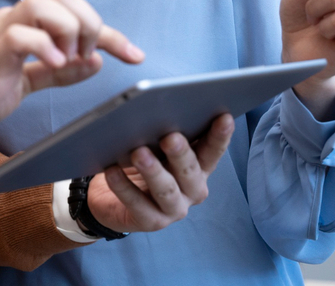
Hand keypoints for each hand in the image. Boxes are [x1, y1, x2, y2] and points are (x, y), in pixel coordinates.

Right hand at [0, 0, 143, 159]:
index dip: (110, 32)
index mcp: (20, 26)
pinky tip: (54, 67)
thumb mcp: (21, 85)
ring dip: (69, 29)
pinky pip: (20, 34)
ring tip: (68, 60)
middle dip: (89, 22)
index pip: (72, 11)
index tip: (136, 56)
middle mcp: (10, 20)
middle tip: (86, 58)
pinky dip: (45, 47)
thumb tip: (94, 61)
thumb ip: (55, 72)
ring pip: (43, 2)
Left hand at [86, 114, 233, 232]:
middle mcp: (192, 190)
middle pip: (190, 171)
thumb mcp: (155, 148)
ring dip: (153, 171)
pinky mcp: (150, 222)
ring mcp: (173, 209)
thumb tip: (162, 112)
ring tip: (139, 153)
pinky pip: (137, 204)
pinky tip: (113, 171)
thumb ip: (164, 135)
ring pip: (166, 190)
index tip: (223, 118)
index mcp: (199, 168)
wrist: (111, 197)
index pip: (212, 152)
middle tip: (170, 137)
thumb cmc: (139, 164)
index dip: (219, 136)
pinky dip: (124, 187)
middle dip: (181, 153)